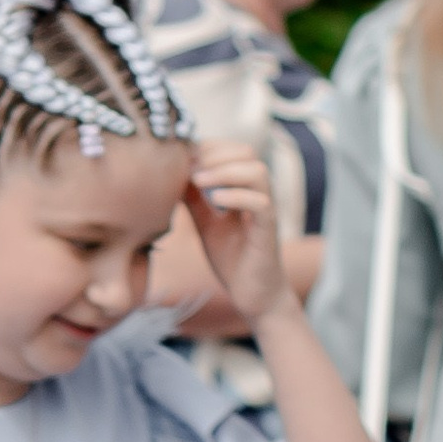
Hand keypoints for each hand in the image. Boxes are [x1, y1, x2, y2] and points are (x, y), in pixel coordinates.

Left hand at [181, 140, 288, 327]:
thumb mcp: (205, 223)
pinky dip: (236, 196)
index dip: (209, 147)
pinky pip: (261, 203)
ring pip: (258, 171)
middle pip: (247, 152)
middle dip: (216, 153)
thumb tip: (174, 176)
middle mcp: (259, 194)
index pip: (233, 151)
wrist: (252, 294)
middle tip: (189, 166)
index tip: (184, 156)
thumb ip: (194, 200)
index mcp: (245, 188)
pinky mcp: (268, 231)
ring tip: (199, 180)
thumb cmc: (231, 259)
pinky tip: (215, 201)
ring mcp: (266, 211)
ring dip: (225, 170)